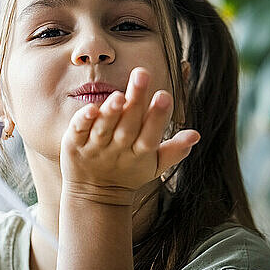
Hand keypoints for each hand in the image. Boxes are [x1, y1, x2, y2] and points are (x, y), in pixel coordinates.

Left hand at [60, 67, 199, 205]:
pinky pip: (79, 131)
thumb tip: (196, 135)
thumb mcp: (153, 166)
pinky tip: (90, 108)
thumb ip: (175, 150)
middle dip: (136, 101)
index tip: (164, 95)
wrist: (94, 196)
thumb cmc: (128, 173)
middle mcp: (118, 149)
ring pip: (104, 129)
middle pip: (128, 125)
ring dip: (111, 112)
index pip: (151, 134)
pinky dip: (84, 121)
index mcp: (140, 153)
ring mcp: (95, 148)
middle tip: (142, 74)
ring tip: (119, 95)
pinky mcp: (74, 145)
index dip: (157, 117)